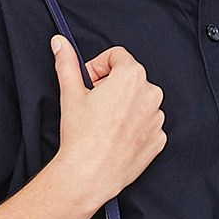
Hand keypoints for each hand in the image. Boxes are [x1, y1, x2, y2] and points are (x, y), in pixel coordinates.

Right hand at [50, 36, 166, 206]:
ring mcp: (157, 118)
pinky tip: (115, 137)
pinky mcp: (159, 139)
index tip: (88, 82)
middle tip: (93, 104)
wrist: (90, 175)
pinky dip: (133, 127)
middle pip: (130, 78)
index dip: (98, 66)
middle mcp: (151, 94)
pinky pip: (147, 124)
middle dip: (111, 86)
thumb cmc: (81, 136)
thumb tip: (60, 43)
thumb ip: (67, 63)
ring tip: (103, 124)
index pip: (117, 56)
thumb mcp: (70, 93)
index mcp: (131, 76)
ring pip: (139, 101)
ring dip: (124, 106)